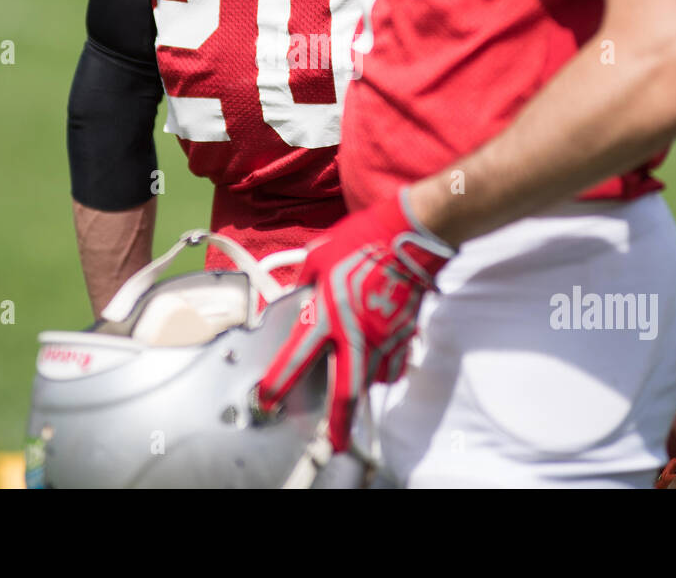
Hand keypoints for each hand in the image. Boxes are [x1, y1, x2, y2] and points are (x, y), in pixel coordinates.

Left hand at [256, 188, 454, 450]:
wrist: (409, 235)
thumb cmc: (362, 240)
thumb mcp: (319, 256)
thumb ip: (304, 282)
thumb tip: (297, 294)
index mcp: (327, 312)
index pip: (297, 358)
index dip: (278, 383)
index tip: (267, 399)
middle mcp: (355, 332)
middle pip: (346, 391)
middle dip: (339, 422)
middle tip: (336, 442)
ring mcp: (384, 336)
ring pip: (372, 379)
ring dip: (361, 387)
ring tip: (352, 389)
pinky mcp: (405, 334)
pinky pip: (394, 363)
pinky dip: (385, 369)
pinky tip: (378, 361)